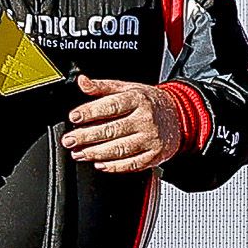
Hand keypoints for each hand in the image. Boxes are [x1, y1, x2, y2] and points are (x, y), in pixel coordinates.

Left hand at [62, 75, 184, 174]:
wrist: (178, 116)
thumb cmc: (148, 102)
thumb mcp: (127, 88)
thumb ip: (103, 87)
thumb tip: (82, 82)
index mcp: (138, 99)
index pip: (111, 106)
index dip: (91, 112)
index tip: (74, 117)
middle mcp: (146, 119)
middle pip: (112, 130)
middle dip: (87, 136)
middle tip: (70, 140)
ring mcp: (151, 139)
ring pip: (120, 149)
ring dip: (96, 153)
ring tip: (80, 153)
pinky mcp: (154, 155)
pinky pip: (132, 164)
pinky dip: (114, 166)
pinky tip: (100, 164)